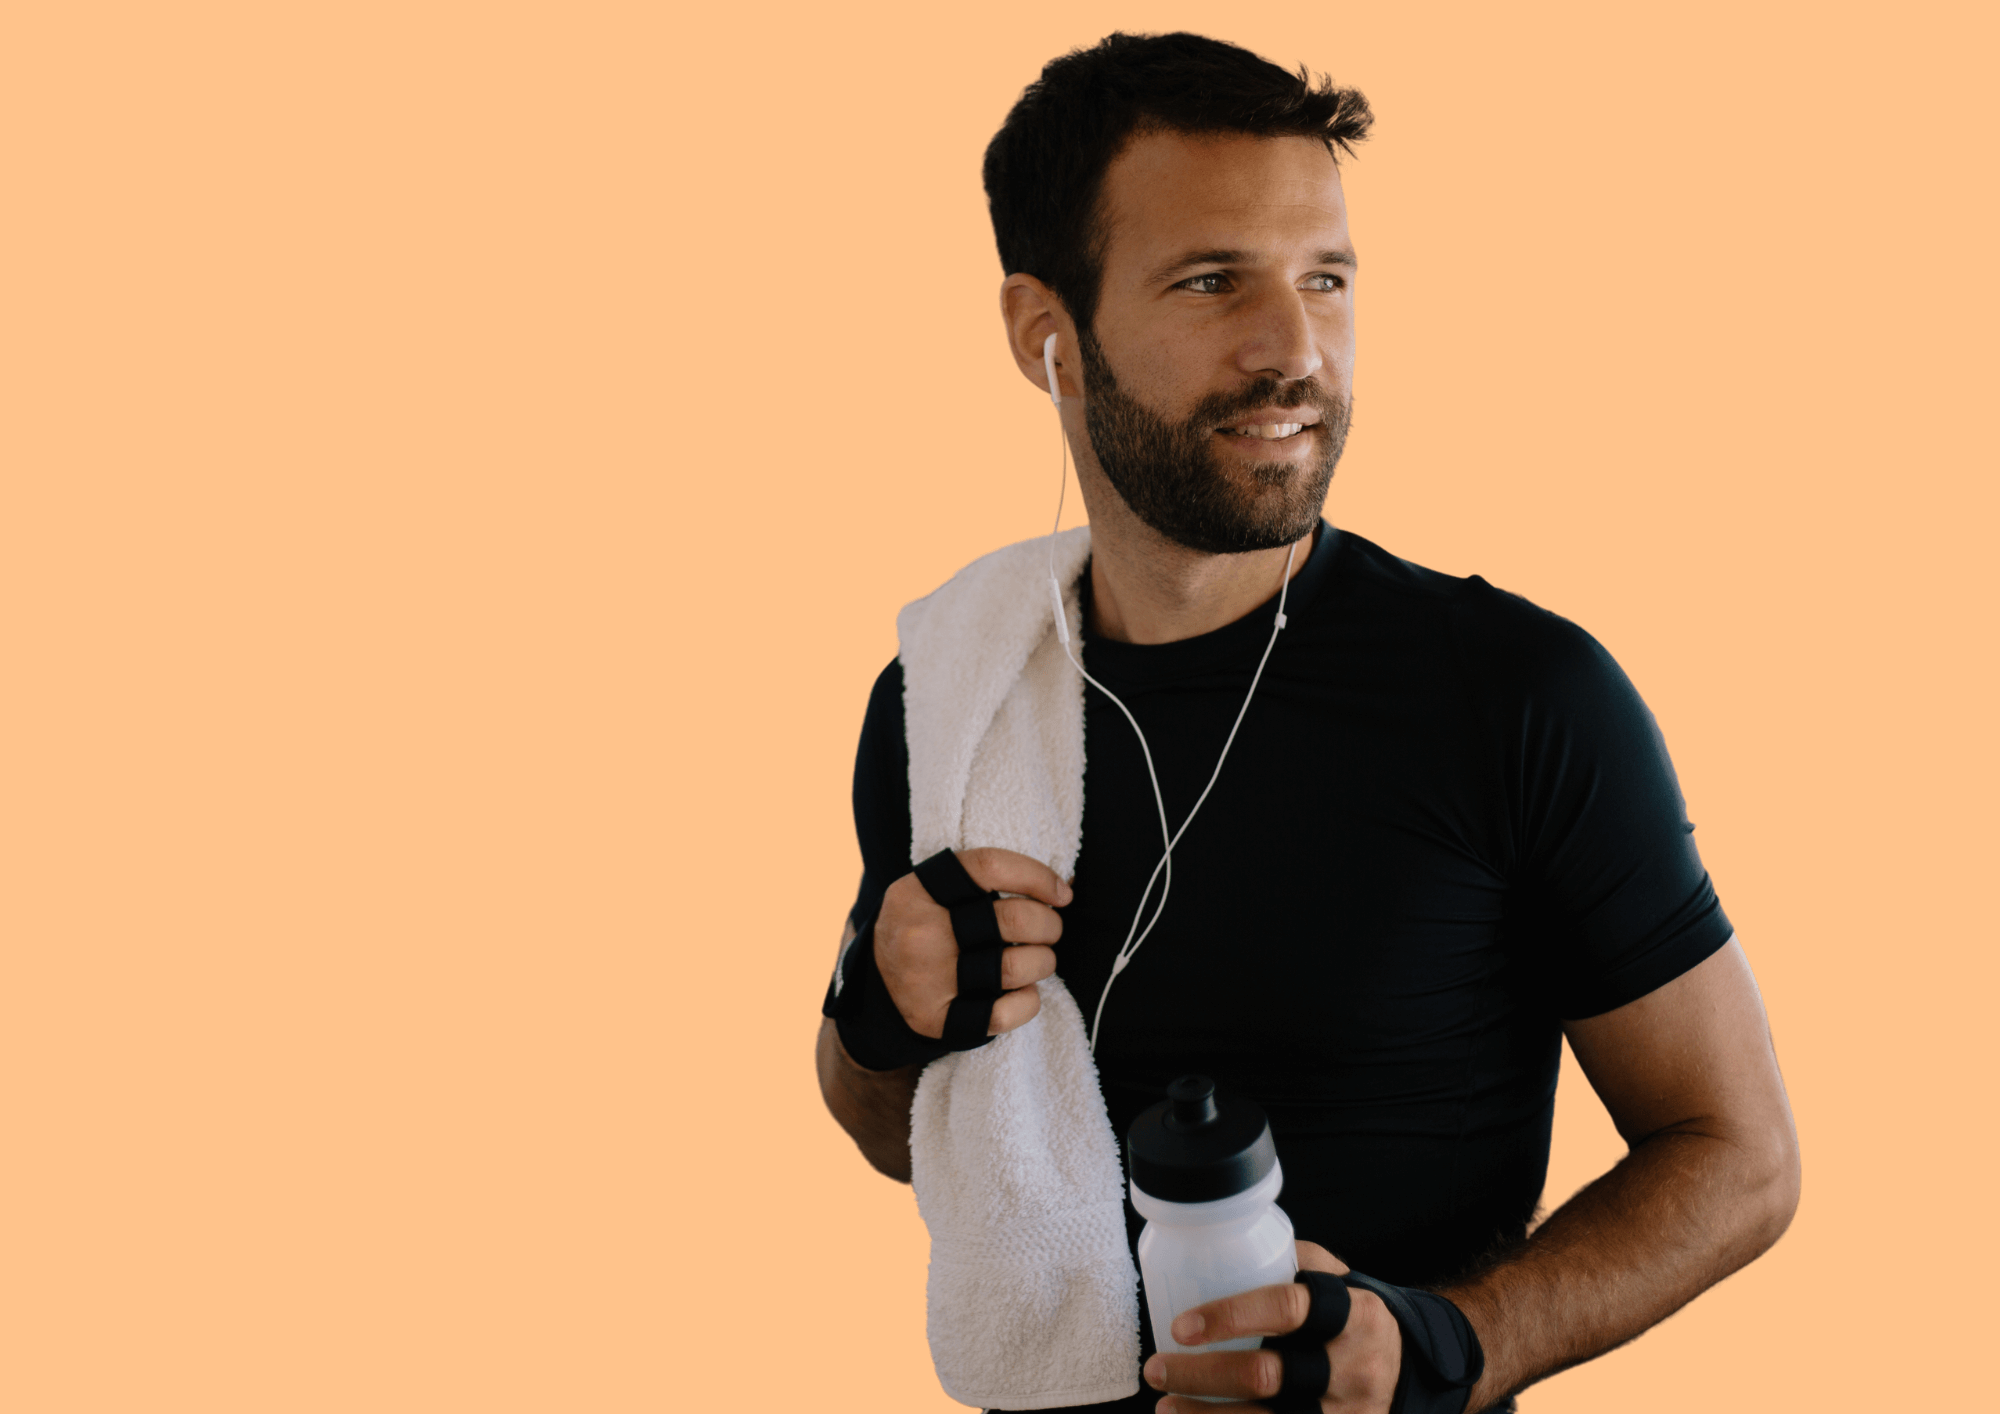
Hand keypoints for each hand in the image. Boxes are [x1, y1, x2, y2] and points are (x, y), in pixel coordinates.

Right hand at [874, 848, 1070, 1038]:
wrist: (876, 985)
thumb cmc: (924, 928)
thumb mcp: (932, 890)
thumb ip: (982, 881)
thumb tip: (1062, 889)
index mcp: (919, 890)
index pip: (991, 867)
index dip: (1038, 876)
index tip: (1062, 893)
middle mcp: (920, 933)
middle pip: (1014, 919)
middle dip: (1049, 924)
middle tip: (1049, 930)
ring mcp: (927, 980)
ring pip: (1016, 967)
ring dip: (1043, 962)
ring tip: (1039, 959)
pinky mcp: (937, 1020)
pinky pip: (1004, 1013)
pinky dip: (1029, 1002)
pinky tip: (1024, 991)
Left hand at [1144, 1241, 1400, 1412]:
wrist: (1411, 1371)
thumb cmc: (1354, 1319)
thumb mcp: (1338, 1280)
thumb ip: (1291, 1263)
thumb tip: (1222, 1245)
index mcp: (1349, 1312)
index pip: (1286, 1308)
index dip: (1230, 1316)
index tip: (1181, 1327)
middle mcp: (1350, 1367)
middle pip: (1268, 1377)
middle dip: (1203, 1376)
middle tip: (1157, 1369)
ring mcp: (1345, 1413)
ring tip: (1166, 1407)